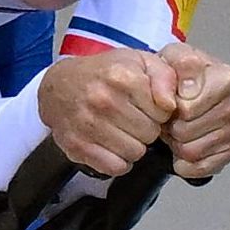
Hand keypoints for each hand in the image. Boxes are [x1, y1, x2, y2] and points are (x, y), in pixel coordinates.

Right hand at [35, 49, 174, 177]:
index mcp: (122, 76)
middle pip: (150, 134)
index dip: (159, 110)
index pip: (164, 112)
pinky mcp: (77, 146)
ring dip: (133, 145)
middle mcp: (103, 99)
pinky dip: (117, 160)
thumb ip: (165, 77)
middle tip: (132, 118)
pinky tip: (112, 145)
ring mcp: (88, 124)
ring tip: (121, 130)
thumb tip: (170, 105)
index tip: (146, 105)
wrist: (59, 85)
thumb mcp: (139, 62)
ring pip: (135, 153)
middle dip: (146, 128)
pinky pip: (115, 167)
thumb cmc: (104, 74)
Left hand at [158, 42, 229, 181]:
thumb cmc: (178, 75)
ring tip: (178, 127)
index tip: (171, 98)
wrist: (181, 91)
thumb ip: (173, 69)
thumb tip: (182, 96)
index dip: (170, 107)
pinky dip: (186, 162)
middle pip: (187, 132)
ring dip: (176, 143)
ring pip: (192, 152)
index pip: (187, 108)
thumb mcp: (169, 58)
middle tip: (172, 115)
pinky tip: (185, 145)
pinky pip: (201, 168)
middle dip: (172, 126)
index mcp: (226, 77)